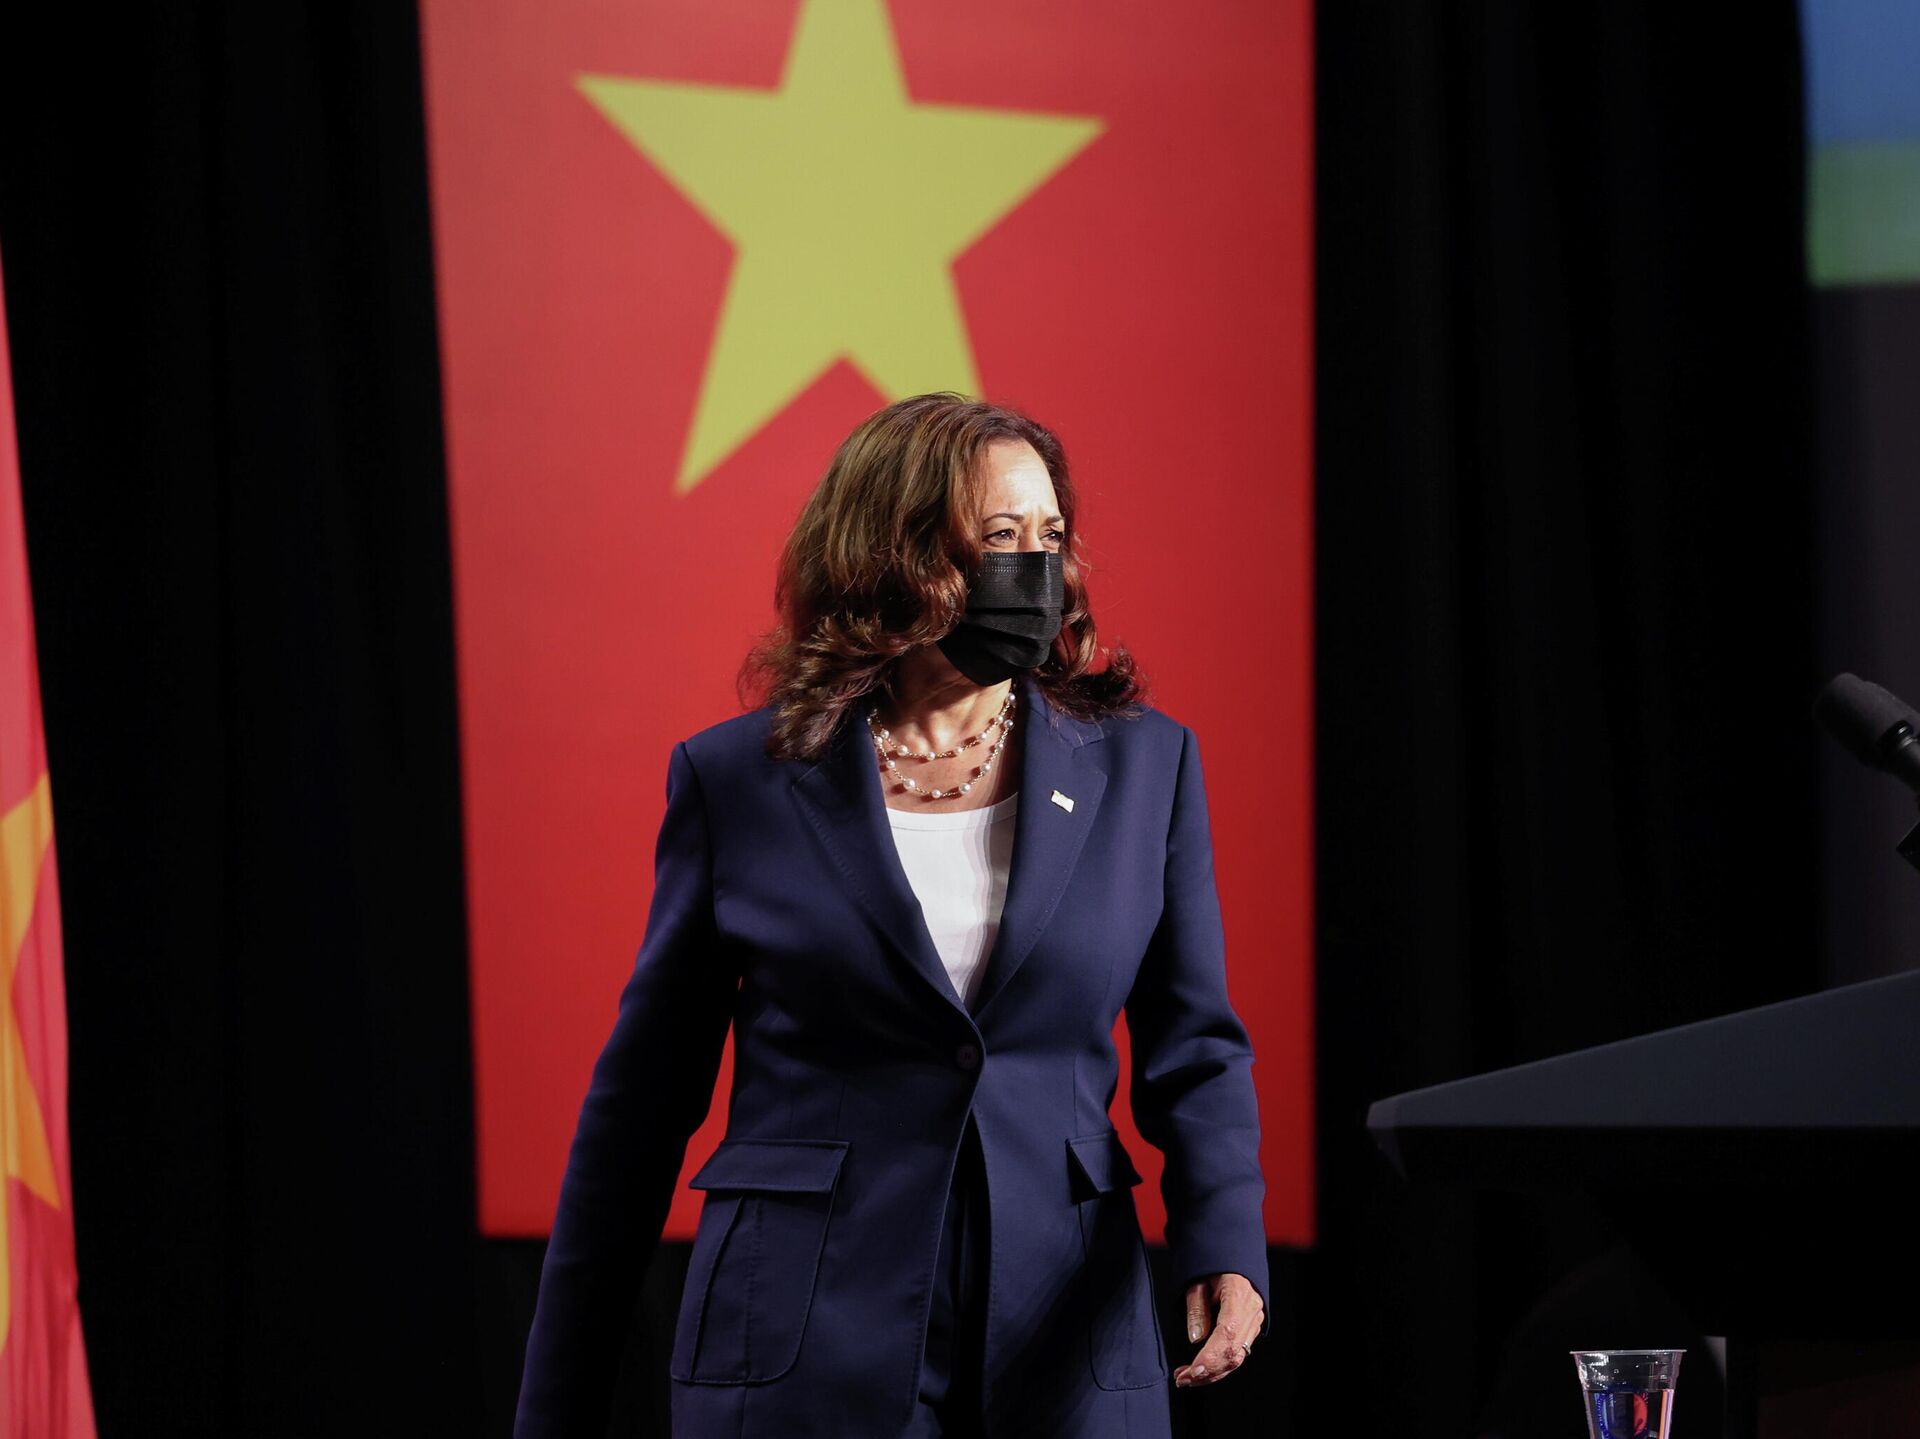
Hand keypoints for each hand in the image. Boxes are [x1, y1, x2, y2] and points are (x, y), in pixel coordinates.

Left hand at [1172, 1272, 1262, 1387]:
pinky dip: (1220, 1366)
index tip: (1192, 1371)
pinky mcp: (1251, 1329)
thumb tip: (1195, 1339)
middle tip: (1183, 1380)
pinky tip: (1202, 1371)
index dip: (1210, 1356)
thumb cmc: (1212, 1267)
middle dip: (1208, 1371)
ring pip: (1237, 1357)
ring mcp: (1255, 1321)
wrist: (1231, 1260)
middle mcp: (1252, 1310)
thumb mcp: (1197, 1282)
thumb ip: (1196, 1309)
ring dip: (1212, 1373)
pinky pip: (1238, 1354)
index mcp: (1238, 1294)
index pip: (1227, 1333)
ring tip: (1187, 1378)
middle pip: (1233, 1351)